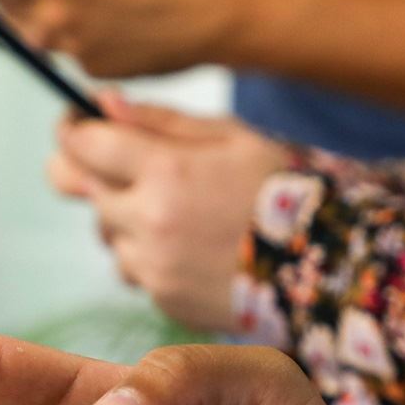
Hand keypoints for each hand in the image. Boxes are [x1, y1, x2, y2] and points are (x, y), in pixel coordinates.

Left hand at [49, 99, 291, 329]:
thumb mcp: (231, 136)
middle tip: (135, 167)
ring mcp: (153, 267)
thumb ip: (160, 121)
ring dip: (126, 218)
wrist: (329, 265)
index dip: (74, 129)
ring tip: (182, 213)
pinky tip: (194, 246)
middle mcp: (149, 221)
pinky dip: (150, 254)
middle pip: (82, 188)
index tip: (81, 125)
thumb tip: (100, 105)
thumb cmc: (283, 188)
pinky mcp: (163, 300)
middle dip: (100, 172)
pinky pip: (134, 269)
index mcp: (165, 171)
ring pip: (105, 232)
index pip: (82, 144)